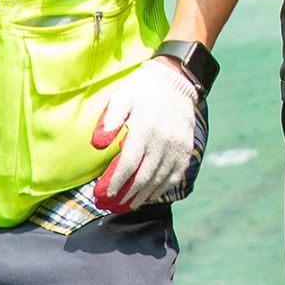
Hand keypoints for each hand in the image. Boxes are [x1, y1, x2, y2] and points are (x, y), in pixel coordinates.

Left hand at [90, 56, 199, 212]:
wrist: (176, 79)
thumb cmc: (143, 89)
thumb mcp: (122, 97)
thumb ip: (110, 120)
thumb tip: (98, 144)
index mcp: (144, 129)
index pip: (128, 164)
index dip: (116, 182)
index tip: (104, 194)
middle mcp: (163, 140)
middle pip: (144, 176)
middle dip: (127, 194)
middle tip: (114, 205)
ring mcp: (177, 146)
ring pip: (160, 179)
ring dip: (144, 195)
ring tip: (130, 205)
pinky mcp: (186, 148)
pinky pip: (176, 174)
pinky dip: (163, 188)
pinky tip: (152, 195)